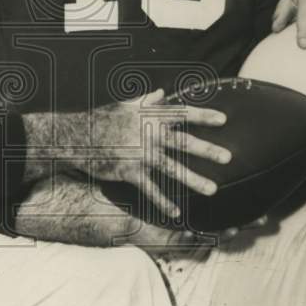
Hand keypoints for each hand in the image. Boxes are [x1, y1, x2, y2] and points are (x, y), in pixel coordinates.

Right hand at [66, 88, 230, 219]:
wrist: (77, 137)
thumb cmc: (102, 119)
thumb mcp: (125, 106)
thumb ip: (146, 101)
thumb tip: (162, 93)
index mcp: (150, 116)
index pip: (183, 114)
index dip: (204, 116)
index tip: (224, 120)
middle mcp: (149, 135)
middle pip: (184, 143)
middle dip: (207, 150)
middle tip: (228, 157)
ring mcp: (140, 155)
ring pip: (172, 169)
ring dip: (194, 180)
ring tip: (213, 189)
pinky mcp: (129, 172)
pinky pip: (150, 189)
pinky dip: (164, 201)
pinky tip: (177, 212)